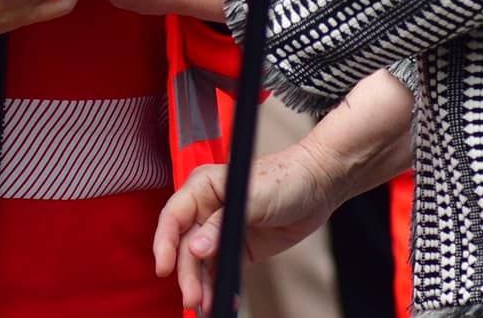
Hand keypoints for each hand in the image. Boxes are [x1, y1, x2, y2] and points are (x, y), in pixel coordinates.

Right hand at [152, 148, 343, 309]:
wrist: (319, 186)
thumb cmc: (286, 178)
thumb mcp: (253, 199)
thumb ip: (222, 222)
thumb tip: (196, 248)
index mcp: (203, 187)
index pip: (174, 216)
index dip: (165, 242)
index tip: (164, 268)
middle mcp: (207, 209)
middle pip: (186, 246)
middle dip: (187, 273)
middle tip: (192, 298)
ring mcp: (221, 230)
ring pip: (202, 262)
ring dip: (201, 285)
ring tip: (204, 306)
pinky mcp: (238, 247)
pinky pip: (222, 269)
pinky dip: (220, 286)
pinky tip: (221, 300)